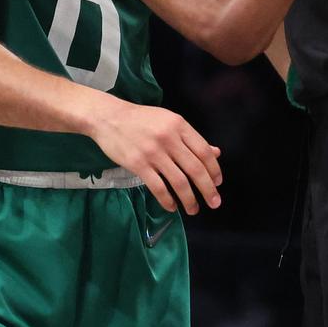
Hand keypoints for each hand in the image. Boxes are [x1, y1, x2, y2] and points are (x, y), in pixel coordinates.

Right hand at [89, 93, 221, 214]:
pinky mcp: (138, 164)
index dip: (214, 170)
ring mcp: (153, 152)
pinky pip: (158, 187)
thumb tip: (216, 153)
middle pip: (195, 168)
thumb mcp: (169, 121)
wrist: (109, 117)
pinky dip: (167, 200)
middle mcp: (169, 138)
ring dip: (189, 199)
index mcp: (179, 125)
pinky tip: (172, 207)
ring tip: (193, 209)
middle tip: (214, 203)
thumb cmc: (141, 119)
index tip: (218, 183)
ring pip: (179, 181)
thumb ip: (191, 138)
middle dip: (208, 189)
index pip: (204, 151)